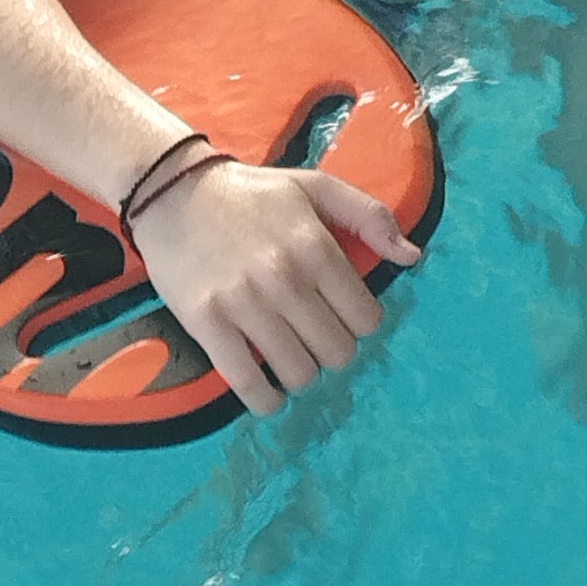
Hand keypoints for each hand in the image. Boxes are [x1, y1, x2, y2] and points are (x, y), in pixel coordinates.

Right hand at [130, 158, 420, 416]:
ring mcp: (244, 303)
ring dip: (300, 372)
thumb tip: (413, 257)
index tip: (341, 313)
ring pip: (300, 374)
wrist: (173, 192)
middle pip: (337, 352)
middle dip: (332, 348)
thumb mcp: (314, 187)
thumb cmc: (251, 193)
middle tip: (313, 332)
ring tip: (289, 353)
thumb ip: (369, 215)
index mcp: (314, 244)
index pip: (366, 318)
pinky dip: (267, 399)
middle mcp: (284, 276)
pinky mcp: (207, 324)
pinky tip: (268, 389)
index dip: (359, 321)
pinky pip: (250, 386)